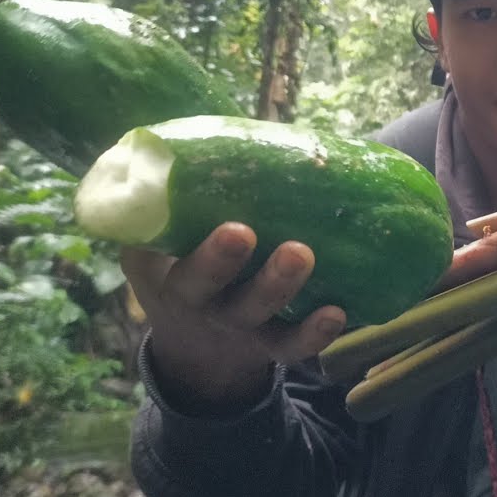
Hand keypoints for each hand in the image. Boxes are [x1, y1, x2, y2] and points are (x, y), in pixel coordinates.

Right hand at [121, 222, 346, 412]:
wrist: (197, 346)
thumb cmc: (183, 272)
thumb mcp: (158, 249)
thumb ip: (168, 212)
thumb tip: (171, 150)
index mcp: (160, 275)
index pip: (158, 258)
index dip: (183, 245)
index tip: (224, 226)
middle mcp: (196, 302)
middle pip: (203, 284)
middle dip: (219, 260)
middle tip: (242, 233)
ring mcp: (237, 326)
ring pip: (253, 311)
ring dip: (277, 285)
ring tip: (300, 255)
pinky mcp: (272, 343)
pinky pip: (293, 344)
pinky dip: (316, 332)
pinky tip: (339, 312)